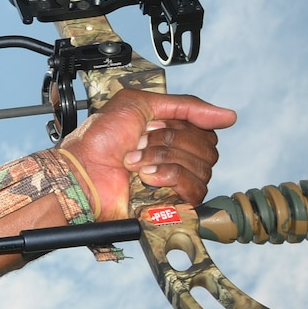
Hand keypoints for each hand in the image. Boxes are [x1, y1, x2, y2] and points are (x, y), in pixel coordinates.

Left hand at [62, 89, 237, 219]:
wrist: (80, 172)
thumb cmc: (98, 141)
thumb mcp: (138, 104)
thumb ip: (186, 105)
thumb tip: (228, 115)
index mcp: (169, 136)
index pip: (204, 130)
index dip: (182, 126)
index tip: (153, 125)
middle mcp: (175, 159)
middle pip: (207, 148)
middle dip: (170, 141)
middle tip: (140, 143)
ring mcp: (174, 183)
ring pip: (202, 168)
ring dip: (164, 159)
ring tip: (135, 162)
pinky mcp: (172, 204)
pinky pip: (196, 189)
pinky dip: (171, 177)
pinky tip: (147, 177)